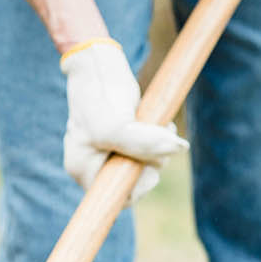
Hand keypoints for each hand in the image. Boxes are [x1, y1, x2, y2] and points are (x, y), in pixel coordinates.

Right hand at [60, 38, 187, 199]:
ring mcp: (108, 151)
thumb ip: (142, 144)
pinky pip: (146, 150)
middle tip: (161, 138)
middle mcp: (93, 164)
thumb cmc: (99, 92)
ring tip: (163, 125)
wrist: (98, 63)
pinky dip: (159, 139)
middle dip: (152, 163)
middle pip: (132, 182)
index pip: (116, 198)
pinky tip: (163, 123)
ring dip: (160, 148)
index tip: (149, 167)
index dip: (138, 187)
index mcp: (82, 168)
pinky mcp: (123, 138)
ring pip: (143, 165)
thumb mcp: (116, 124)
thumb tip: (178, 149)